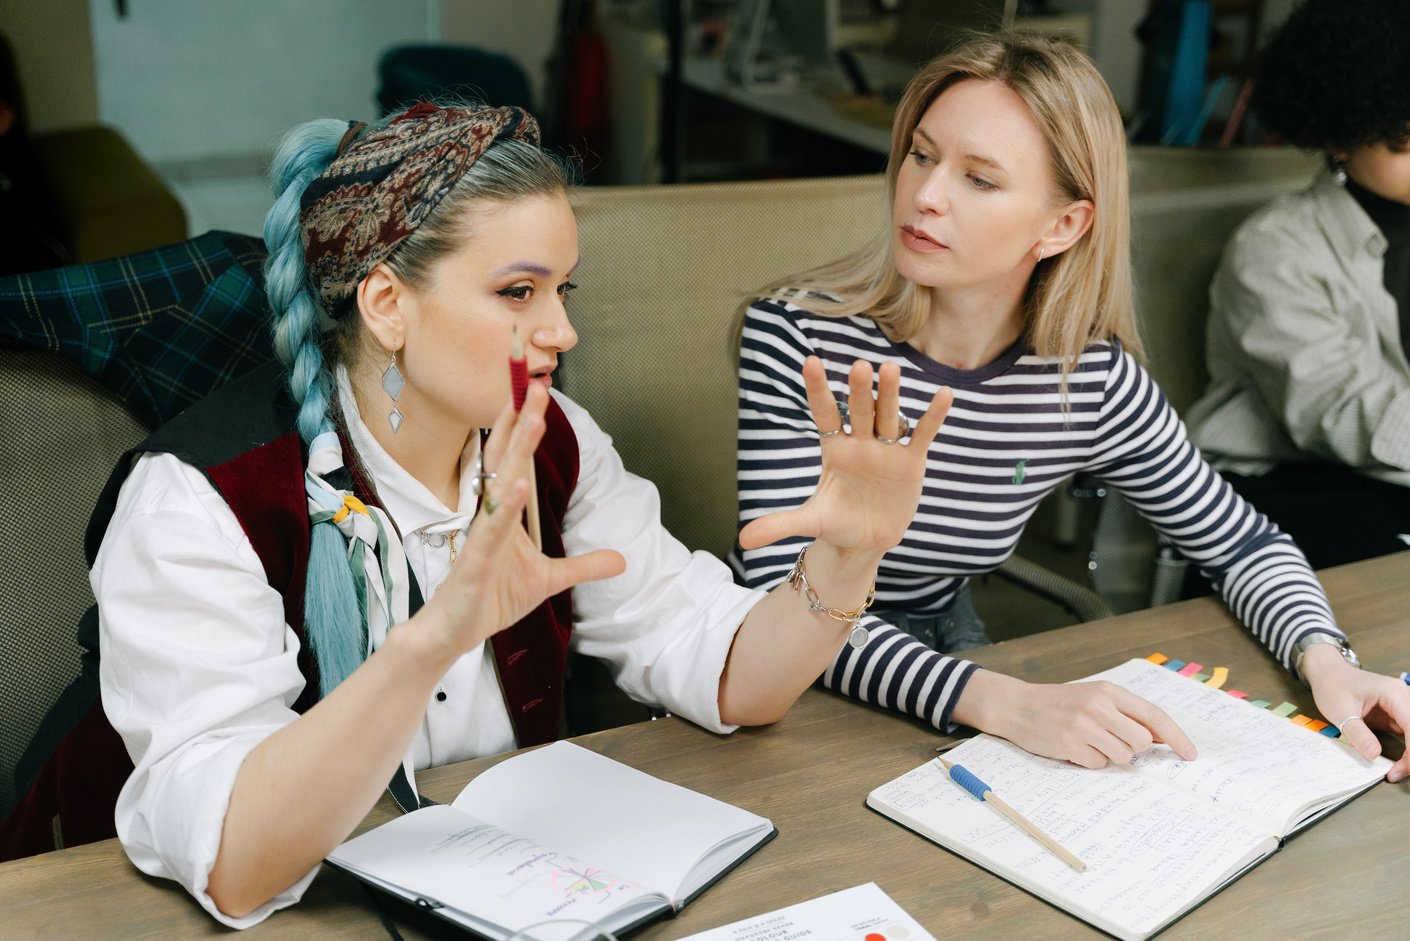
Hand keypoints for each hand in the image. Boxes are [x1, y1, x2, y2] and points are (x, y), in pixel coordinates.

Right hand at [414, 383, 624, 659]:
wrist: (456, 631)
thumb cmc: (492, 597)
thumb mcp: (550, 580)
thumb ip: (584, 566)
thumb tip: (622, 560)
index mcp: (504, 512)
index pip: (515, 460)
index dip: (526, 427)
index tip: (538, 393)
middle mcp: (490, 514)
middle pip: (507, 458)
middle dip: (521, 420)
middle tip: (536, 384)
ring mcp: (481, 534)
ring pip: (500, 483)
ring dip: (517, 450)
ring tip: (533, 418)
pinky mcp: (474, 560)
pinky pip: (491, 529)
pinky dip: (505, 506)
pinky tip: (517, 484)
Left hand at [738, 356, 952, 553]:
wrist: (866, 541)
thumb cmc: (836, 524)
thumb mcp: (810, 522)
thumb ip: (778, 524)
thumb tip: (741, 540)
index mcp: (833, 449)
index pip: (824, 414)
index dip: (817, 390)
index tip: (810, 361)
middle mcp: (860, 442)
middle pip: (859, 411)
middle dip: (859, 391)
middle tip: (860, 366)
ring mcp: (887, 449)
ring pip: (889, 416)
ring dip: (891, 394)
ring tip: (891, 368)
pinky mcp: (911, 462)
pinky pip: (923, 435)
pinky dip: (933, 417)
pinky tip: (944, 394)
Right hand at [954, 670, 1198, 768]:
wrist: (1016, 705)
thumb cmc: (1059, 703)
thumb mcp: (1093, 697)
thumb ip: (1125, 713)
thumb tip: (1161, 738)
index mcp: (1108, 691)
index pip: (1154, 715)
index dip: (1177, 737)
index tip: (1190, 754)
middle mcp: (1098, 706)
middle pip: (1141, 742)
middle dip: (1133, 748)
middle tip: (1112, 742)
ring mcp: (1083, 726)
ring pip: (1122, 756)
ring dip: (1110, 756)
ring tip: (1089, 743)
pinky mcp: (1069, 745)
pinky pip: (1098, 765)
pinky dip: (1090, 761)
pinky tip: (1074, 748)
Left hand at [1303, 647, 1409, 781]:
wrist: (1327, 672)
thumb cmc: (1332, 686)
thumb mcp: (1340, 712)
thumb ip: (1358, 733)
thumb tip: (1374, 755)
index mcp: (1393, 693)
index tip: (1399, 770)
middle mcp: (1403, 697)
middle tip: (1396, 773)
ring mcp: (1402, 705)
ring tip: (1397, 771)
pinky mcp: (1397, 714)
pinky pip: (1409, 733)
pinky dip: (1407, 750)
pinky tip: (1399, 764)